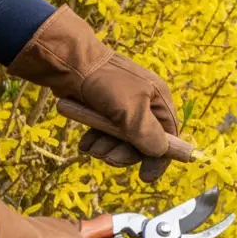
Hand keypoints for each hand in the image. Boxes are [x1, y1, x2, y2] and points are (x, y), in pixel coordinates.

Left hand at [8, 6, 179, 182]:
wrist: (68, 61)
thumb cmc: (105, 81)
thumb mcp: (131, 107)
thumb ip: (147, 132)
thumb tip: (160, 152)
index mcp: (158, 101)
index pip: (168, 136)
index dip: (159, 158)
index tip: (146, 176)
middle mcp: (143, 105)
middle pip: (142, 141)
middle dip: (125, 153)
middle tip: (108, 157)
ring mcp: (122, 107)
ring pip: (121, 140)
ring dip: (107, 148)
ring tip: (92, 148)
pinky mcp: (102, 109)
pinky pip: (104, 133)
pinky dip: (95, 141)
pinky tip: (85, 144)